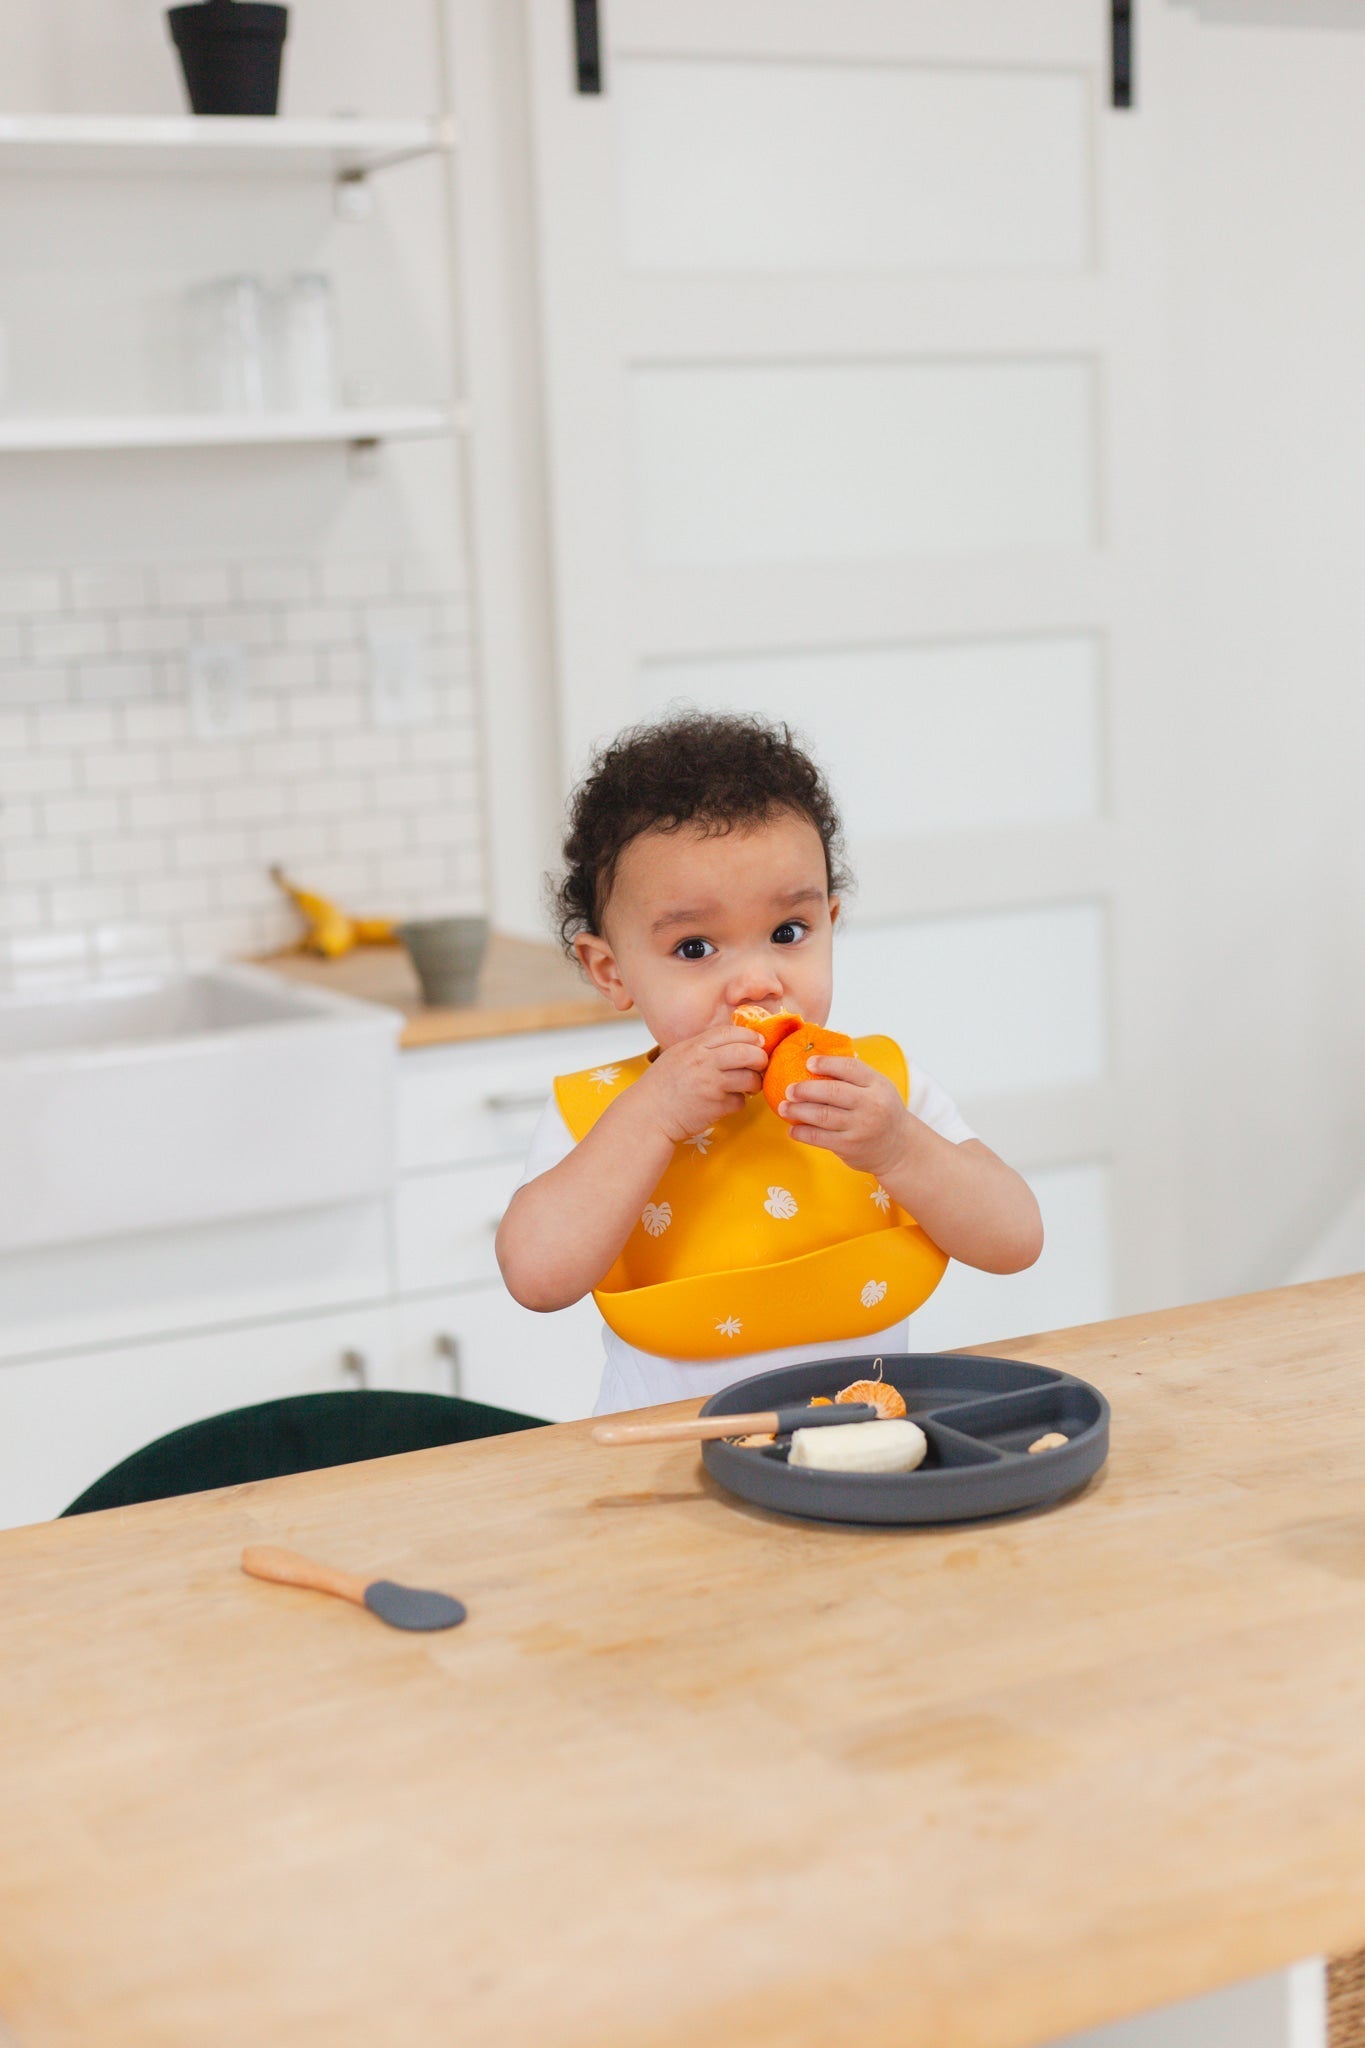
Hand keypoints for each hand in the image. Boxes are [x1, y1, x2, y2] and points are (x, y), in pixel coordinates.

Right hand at [636, 1026, 766, 1144]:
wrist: (648, 1115)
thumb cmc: (662, 1086)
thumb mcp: (678, 1055)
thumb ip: (703, 1047)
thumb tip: (734, 1042)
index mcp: (694, 1046)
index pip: (731, 1032)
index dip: (750, 1036)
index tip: (757, 1042)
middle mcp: (704, 1063)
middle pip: (747, 1053)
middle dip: (760, 1058)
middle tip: (760, 1064)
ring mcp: (711, 1085)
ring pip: (750, 1078)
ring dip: (754, 1083)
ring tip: (748, 1086)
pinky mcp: (716, 1107)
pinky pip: (740, 1102)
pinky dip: (737, 1103)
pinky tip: (726, 1103)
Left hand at [778, 1053, 912, 1179]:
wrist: (898, 1148)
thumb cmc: (881, 1111)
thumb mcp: (877, 1088)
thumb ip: (854, 1076)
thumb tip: (815, 1059)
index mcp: (878, 1085)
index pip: (850, 1068)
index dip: (826, 1063)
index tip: (807, 1063)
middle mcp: (871, 1105)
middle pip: (832, 1092)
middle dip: (805, 1089)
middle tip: (788, 1089)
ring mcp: (860, 1127)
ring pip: (822, 1116)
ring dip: (798, 1111)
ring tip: (783, 1108)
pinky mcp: (850, 1147)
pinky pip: (820, 1138)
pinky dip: (803, 1133)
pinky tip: (793, 1129)